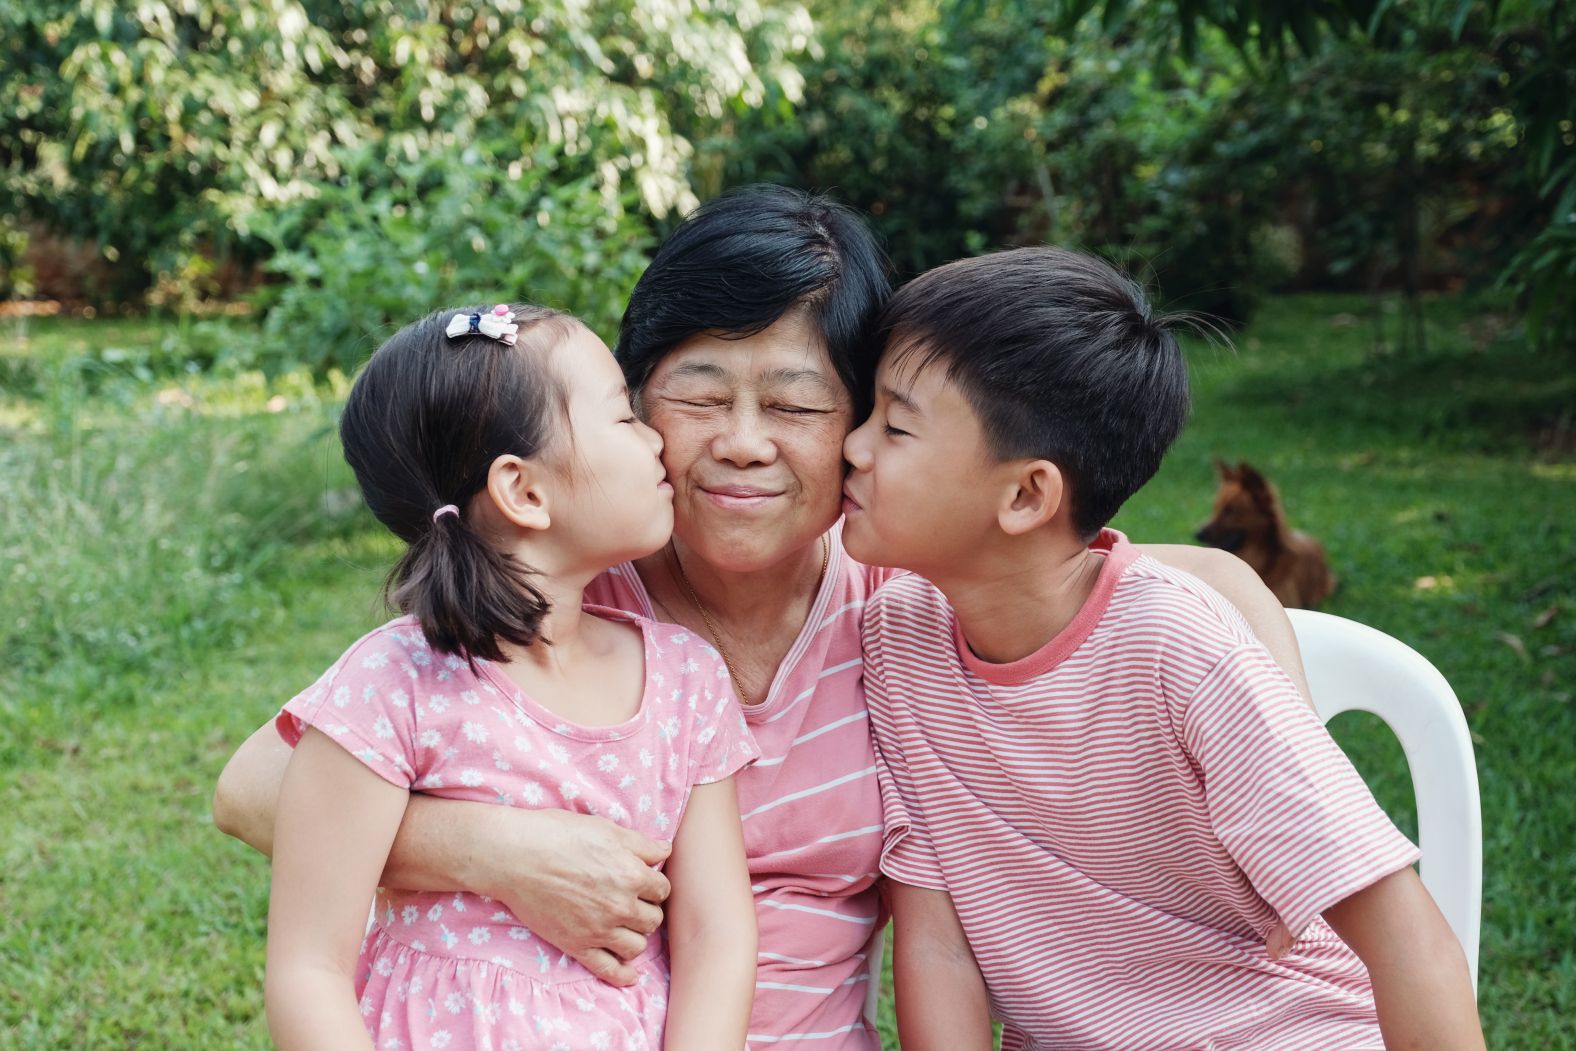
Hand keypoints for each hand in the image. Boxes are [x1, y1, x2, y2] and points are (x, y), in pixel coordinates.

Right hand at [478, 808, 673, 985]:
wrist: (516, 857)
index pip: (662, 890)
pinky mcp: (578, 946)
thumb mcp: (607, 829)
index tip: (643, 883)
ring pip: (637, 946)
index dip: (654, 885)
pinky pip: (609, 969)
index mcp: (631, 875)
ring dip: (636, 937)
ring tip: (626, 927)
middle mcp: (621, 906)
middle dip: (647, 910)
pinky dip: (623, 976)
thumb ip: (641, 843)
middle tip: (633, 903)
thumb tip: (665, 851)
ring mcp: (599, 930)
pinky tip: (631, 976)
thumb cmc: (560, 835)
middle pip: (653, 919)